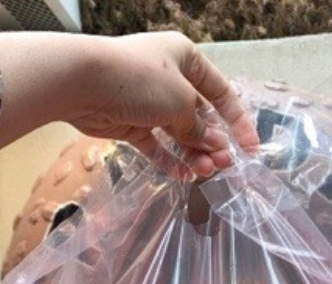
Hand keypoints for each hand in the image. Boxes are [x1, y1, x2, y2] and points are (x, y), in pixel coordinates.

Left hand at [67, 32, 258, 177]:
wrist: (80, 83)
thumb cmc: (140, 79)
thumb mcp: (182, 102)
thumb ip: (201, 129)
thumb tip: (216, 146)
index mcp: (186, 59)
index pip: (221, 92)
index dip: (238, 121)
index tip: (250, 148)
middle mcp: (168, 78)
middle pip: (200, 115)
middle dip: (213, 142)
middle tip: (224, 165)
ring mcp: (147, 101)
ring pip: (179, 133)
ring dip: (194, 154)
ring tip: (206, 172)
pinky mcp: (129, 122)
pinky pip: (156, 144)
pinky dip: (170, 160)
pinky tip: (185, 176)